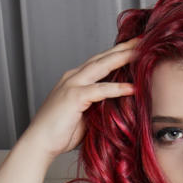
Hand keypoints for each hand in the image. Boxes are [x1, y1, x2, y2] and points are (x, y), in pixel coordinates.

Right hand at [20, 36, 141, 159]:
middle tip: (143, 39)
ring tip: (141, 52)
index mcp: (76, 80)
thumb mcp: (86, 116)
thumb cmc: (60, 134)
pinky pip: (99, 90)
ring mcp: (72, 85)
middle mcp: (73, 77)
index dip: (118, 53)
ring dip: (122, 58)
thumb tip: (120, 107)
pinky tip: (131, 87)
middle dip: (124, 47)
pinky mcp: (74, 97)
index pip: (100, 62)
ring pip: (101, 66)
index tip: (135, 47)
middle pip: (103, 57)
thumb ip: (100, 107)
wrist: (39, 143)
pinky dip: (116, 88)